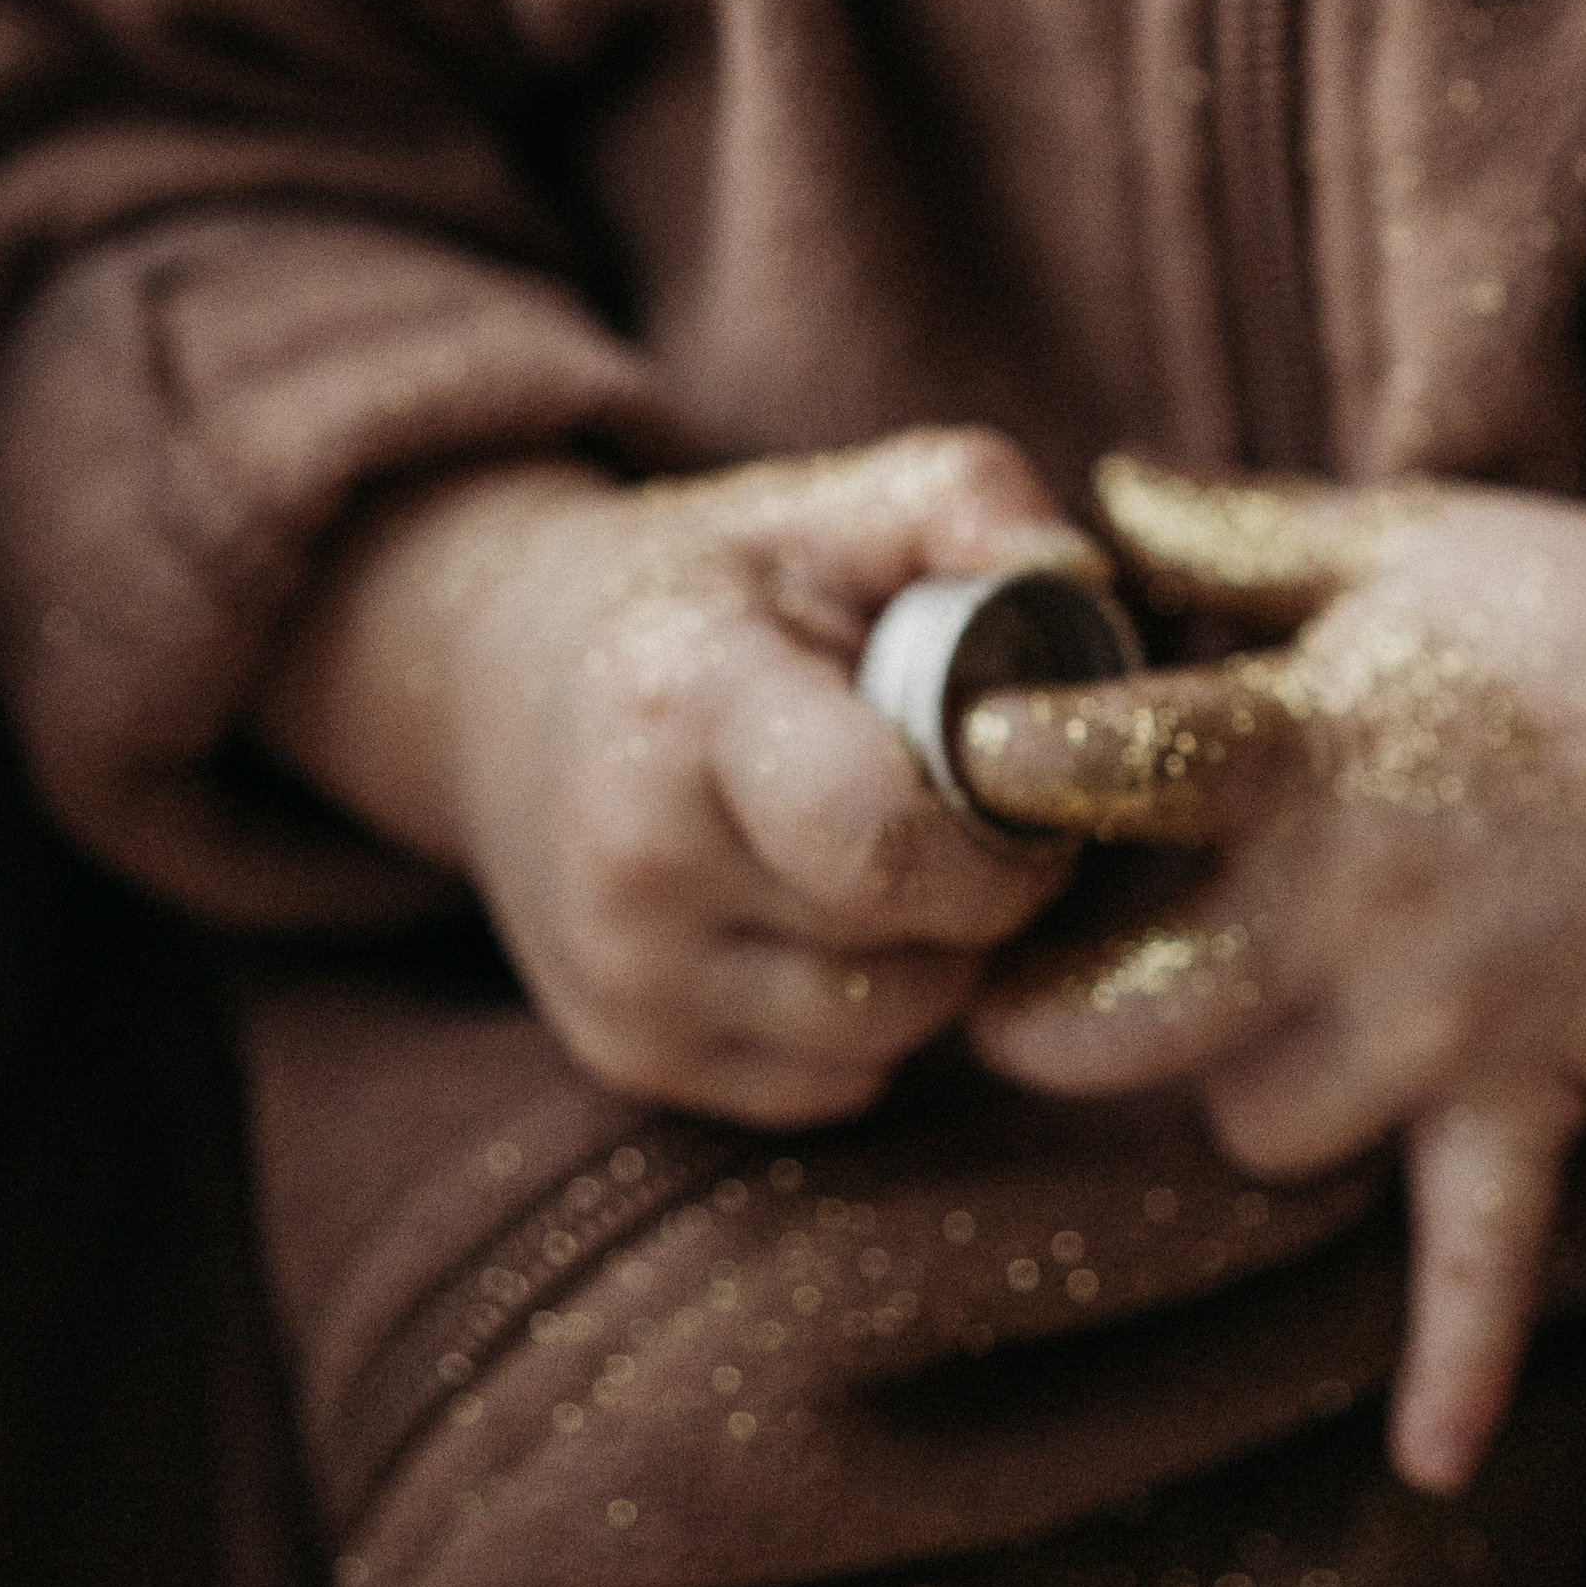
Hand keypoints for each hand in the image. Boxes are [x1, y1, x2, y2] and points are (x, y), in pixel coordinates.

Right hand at [259, 430, 1098, 1126]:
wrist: (504, 679)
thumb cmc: (716, 585)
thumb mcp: (832, 503)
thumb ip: (971, 500)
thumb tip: (1081, 578)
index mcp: (683, 701)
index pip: (879, 838)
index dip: (999, 829)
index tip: (1017, 774)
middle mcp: (631, 860)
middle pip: (906, 949)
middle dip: (987, 891)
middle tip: (977, 808)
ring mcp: (621, 979)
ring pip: (883, 1035)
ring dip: (935, 959)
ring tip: (903, 853)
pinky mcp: (627, 1057)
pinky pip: (831, 1086)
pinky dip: (869, 1015)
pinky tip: (836, 915)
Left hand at [960, 460, 1585, 1495]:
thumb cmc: (1559, 606)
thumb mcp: (1394, 537)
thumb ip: (1232, 533)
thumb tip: (1086, 491)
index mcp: (1320, 742)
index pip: (1136, 762)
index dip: (1031, 766)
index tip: (954, 764)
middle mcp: (1365, 899)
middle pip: (1142, 1012)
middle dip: (1046, 1018)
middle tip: (999, 985)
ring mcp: (1451, 1018)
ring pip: (1259, 1134)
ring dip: (1216, 1098)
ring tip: (1206, 1033)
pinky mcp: (1530, 1095)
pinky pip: (1487, 1252)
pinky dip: (1462, 1357)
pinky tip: (1427, 1463)